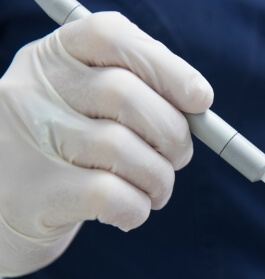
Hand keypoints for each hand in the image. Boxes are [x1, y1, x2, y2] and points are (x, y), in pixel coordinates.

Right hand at [0, 12, 212, 275]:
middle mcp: (33, 91)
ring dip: (159, 178)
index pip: (111, 37)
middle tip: (179, 156)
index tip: (201, 99)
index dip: (167, 66)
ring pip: (121, 148)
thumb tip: (197, 104)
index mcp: (54, 59)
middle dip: (171, 132)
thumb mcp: (86, 103)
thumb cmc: (68, 148)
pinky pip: (109, 195)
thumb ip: (136, 93)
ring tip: (157, 190)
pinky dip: (137, 207)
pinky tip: (133, 210)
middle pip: (124, 94)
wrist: (7, 203)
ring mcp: (29, 141)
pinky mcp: (35, 193)